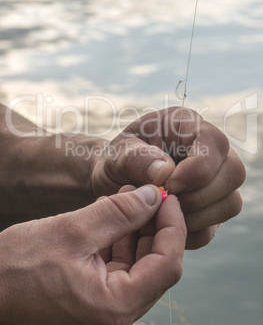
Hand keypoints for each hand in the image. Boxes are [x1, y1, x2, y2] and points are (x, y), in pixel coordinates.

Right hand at [0, 185, 185, 324]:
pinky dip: (121, 237)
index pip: (167, 264)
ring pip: (139, 262)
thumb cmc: (18, 265)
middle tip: (150, 192)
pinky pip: (120, 264)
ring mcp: (105, 306)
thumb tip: (153, 196)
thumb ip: (119, 212)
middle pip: (157, 263)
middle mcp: (116, 314)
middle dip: (156, 224)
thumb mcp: (73, 230)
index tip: (168, 196)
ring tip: (130, 196)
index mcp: (115, 307)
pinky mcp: (94, 295)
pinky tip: (115, 213)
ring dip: (138, 227)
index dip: (173, 225)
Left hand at [92, 107, 245, 248]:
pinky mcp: (207, 210)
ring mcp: (213, 182)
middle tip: (167, 202)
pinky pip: (212, 228)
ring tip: (161, 214)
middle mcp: (209, 153)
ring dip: (196, 216)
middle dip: (200, 195)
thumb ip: (136, 158)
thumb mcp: (117, 154)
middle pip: (233, 172)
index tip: (169, 185)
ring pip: (230, 203)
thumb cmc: (116, 161)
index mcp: (188, 127)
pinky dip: (189, 232)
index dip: (199, 168)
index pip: (215, 143)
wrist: (112, 183)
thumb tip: (165, 171)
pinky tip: (162, 224)